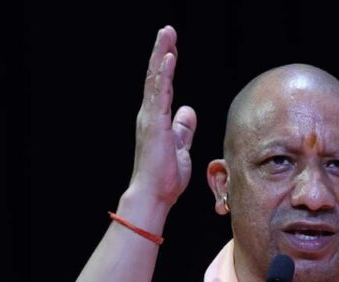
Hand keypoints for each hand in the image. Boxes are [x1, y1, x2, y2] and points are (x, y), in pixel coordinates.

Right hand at [130, 26, 196, 206]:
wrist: (155, 194)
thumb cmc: (166, 176)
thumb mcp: (181, 146)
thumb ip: (183, 128)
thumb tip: (188, 111)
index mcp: (157, 119)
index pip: (163, 86)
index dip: (167, 65)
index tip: (172, 47)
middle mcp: (150, 114)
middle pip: (155, 76)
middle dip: (161, 51)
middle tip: (167, 30)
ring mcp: (151, 118)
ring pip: (155, 79)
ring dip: (161, 54)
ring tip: (166, 34)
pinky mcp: (155, 123)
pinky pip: (159, 93)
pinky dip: (164, 74)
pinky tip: (169, 57)